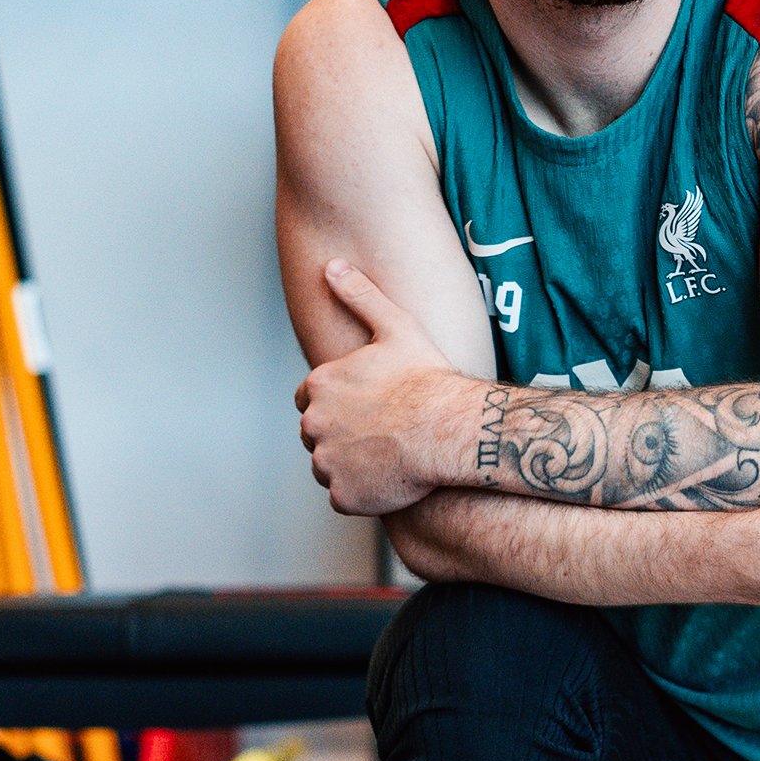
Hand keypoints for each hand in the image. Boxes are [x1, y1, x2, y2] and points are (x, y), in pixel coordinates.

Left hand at [295, 260, 459, 514]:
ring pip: (329, 466)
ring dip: (350, 464)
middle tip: (380, 433)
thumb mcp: (394, 327)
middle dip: (341, 433)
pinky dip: (363, 492)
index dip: (338, 402)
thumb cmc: (426, 379)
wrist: (448, 429)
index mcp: (320, 385)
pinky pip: (345, 495)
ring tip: (388, 455)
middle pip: (316, 433)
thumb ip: (359, 295)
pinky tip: (390, 479)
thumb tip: (331, 265)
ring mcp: (326, 462)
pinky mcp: (343, 495)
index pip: (311, 398)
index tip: (366, 406)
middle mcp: (313, 424)